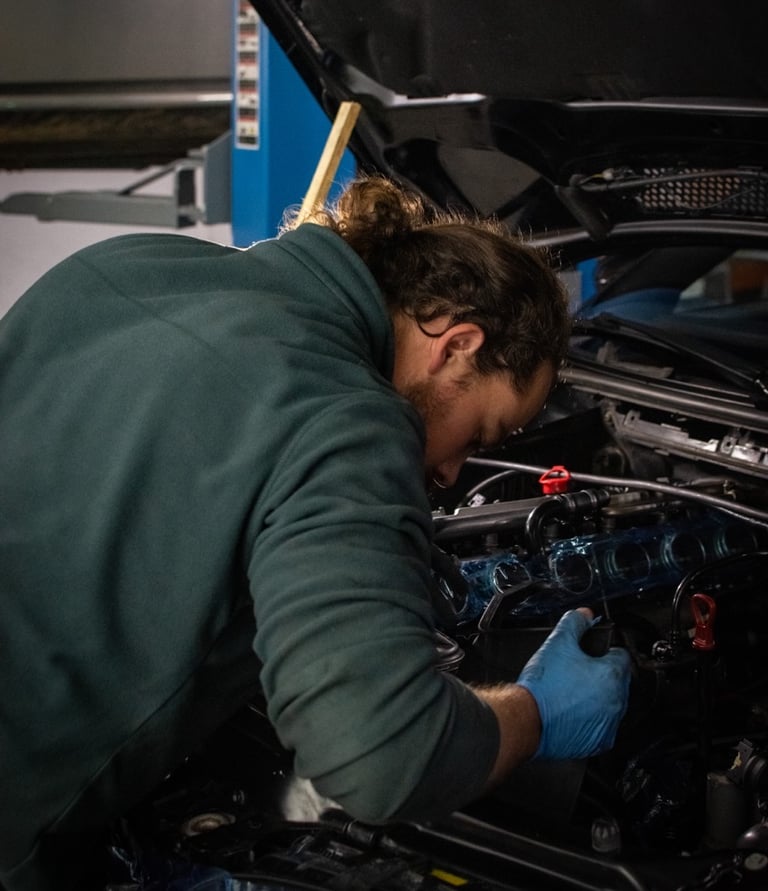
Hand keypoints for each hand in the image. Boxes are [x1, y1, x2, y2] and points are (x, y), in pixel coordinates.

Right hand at [516, 608, 630, 759]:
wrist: (526, 720)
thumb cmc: (543, 687)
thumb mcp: (557, 642)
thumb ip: (574, 623)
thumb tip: (584, 615)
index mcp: (612, 676)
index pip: (622, 656)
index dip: (605, 651)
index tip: (593, 654)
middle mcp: (616, 702)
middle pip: (618, 681)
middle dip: (602, 675)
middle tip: (578, 672)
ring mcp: (608, 725)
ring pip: (611, 705)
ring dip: (598, 698)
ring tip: (572, 692)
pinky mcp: (597, 743)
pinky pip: (602, 727)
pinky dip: (591, 719)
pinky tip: (572, 711)